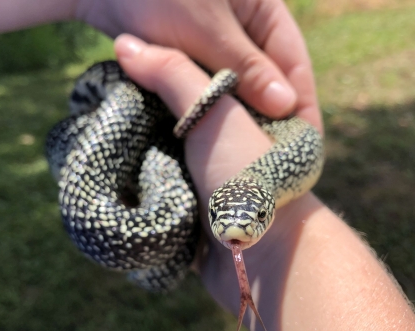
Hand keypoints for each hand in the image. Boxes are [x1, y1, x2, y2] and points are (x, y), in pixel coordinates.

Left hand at [0, 0, 320, 129]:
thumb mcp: (208, 32)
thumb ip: (246, 68)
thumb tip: (285, 105)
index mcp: (263, 8)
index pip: (292, 61)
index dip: (299, 102)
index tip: (301, 141)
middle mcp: (246, 24)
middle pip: (266, 77)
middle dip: (267, 113)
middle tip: (271, 155)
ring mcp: (218, 40)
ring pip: (237, 84)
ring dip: (238, 114)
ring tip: (245, 152)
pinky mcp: (191, 53)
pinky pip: (210, 85)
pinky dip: (211, 105)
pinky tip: (213, 133)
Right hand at [114, 35, 414, 330]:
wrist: (262, 257)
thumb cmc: (250, 178)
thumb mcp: (216, 114)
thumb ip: (173, 74)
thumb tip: (125, 44)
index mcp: (236, 111)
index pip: (187, 77)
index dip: (152, 69)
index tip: (118, 66)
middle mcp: (221, 140)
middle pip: (167, 115)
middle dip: (137, 113)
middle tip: (103, 105)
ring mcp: (204, 175)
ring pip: (157, 152)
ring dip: (133, 151)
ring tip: (100, 138)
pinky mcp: (189, 206)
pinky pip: (154, 187)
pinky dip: (136, 181)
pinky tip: (112, 171)